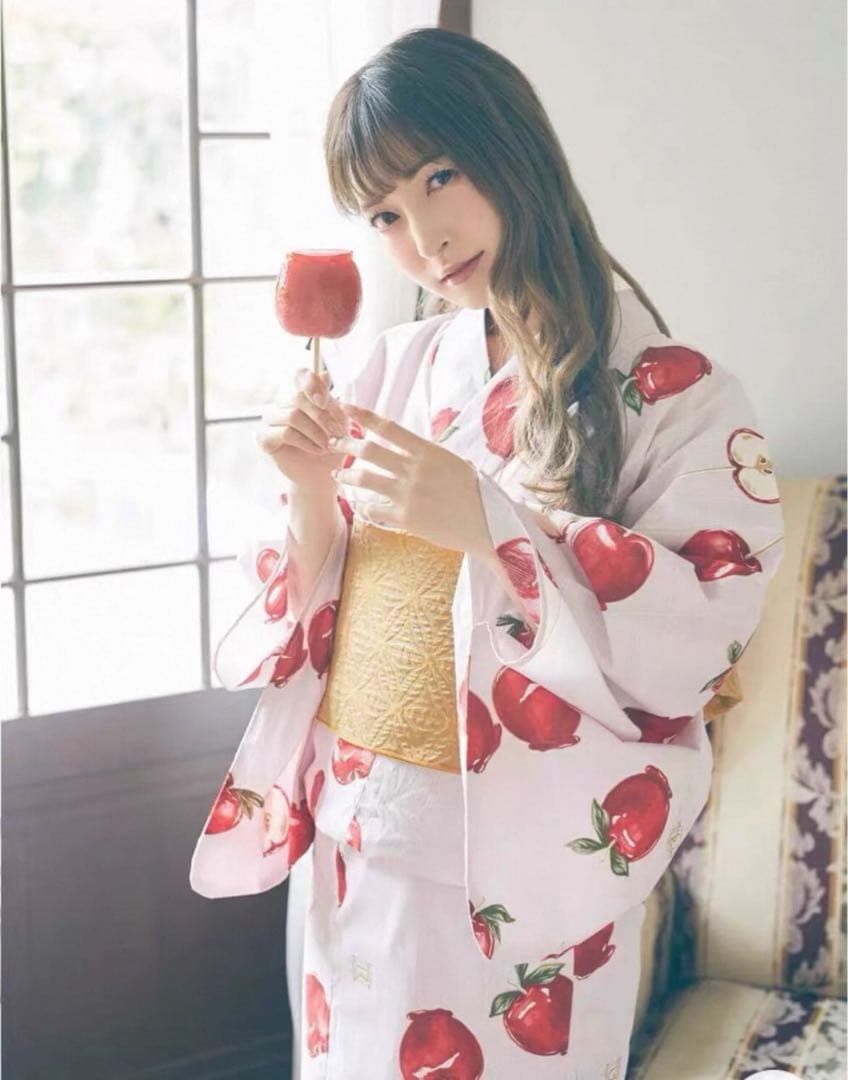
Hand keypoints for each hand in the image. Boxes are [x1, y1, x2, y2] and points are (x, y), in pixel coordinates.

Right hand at [255, 367, 348, 489]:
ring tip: (328, 445)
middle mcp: (282, 404)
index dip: (311, 383)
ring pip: (292, 415)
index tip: (325, 400)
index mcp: (301, 395)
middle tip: (338, 433)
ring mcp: (270, 421)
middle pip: (298, 397)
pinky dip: (305, 442)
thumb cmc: (332, 447)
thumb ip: (331, 400)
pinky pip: (285, 433)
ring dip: (315, 432)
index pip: (300, 376)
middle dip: (322, 416)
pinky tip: (317, 450)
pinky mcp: (265, 438)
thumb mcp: (339, 422)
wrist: (324, 475)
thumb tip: (324, 374)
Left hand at [329, 403, 493, 556]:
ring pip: (364, 479)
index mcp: (428, 452)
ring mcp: (408, 495)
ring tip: (338, 474)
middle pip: (369, 451)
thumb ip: (429, 455)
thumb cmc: (476, 493)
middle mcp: (415, 470)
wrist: (488, 525)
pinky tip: (358, 504)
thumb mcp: (455, 463)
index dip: (363, 415)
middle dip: (345, 443)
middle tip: (332, 442)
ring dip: (346, 474)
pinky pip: (373, 510)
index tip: (346, 406)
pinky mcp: (406, 519)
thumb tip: (411, 446)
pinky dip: (362, 506)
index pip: (388, 428)